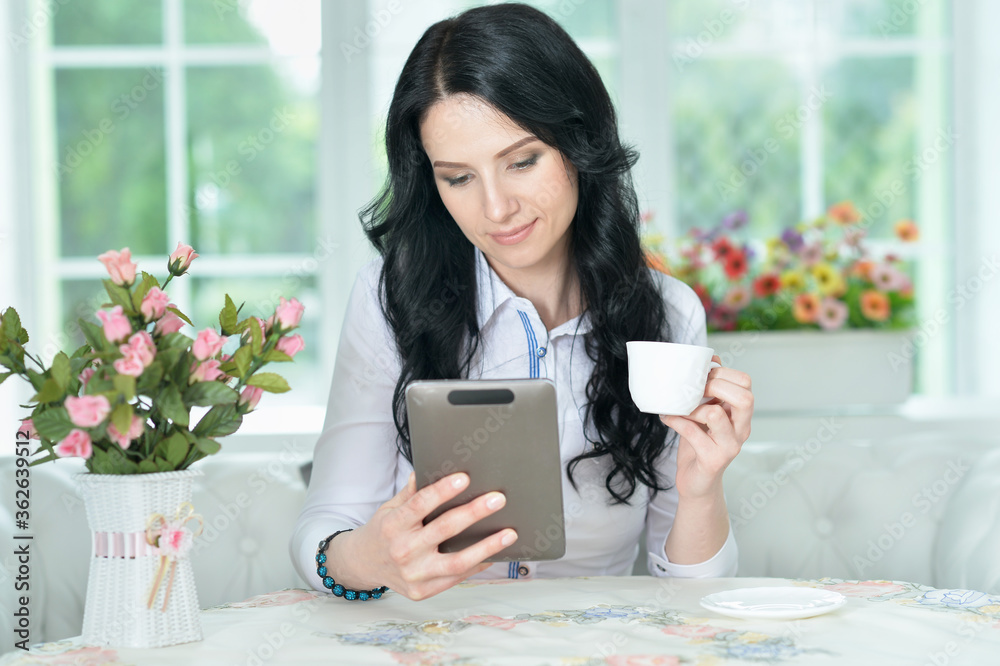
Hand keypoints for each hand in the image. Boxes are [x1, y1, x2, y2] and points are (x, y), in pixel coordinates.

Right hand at [337, 472, 516, 600]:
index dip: (443, 491)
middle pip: (444, 529)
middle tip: (497, 499)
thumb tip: (427, 470)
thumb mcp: (390, 507)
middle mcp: (403, 551)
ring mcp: (414, 574)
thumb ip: (411, 492)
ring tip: (509, 533)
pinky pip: (457, 577)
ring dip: (487, 547)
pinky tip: (494, 553)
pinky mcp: (423, 591)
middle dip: (474, 512)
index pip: (420, 504)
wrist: (364, 564)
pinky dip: (478, 565)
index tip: (464, 478)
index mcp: (394, 525)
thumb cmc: (383, 532)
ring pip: (457, 561)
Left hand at [660, 355, 752, 499]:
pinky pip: (692, 433)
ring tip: (679, 408)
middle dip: (715, 386)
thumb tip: (709, 358)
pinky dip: (676, 421)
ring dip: (692, 407)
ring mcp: (729, 446)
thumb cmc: (701, 443)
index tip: (702, 376)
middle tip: (695, 390)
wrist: (697, 482)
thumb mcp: (707, 413)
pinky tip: (667, 417)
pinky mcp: (713, 460)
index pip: (747, 384)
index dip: (724, 374)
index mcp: (741, 415)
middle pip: (744, 398)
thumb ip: (711, 390)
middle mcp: (741, 430)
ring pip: (715, 415)